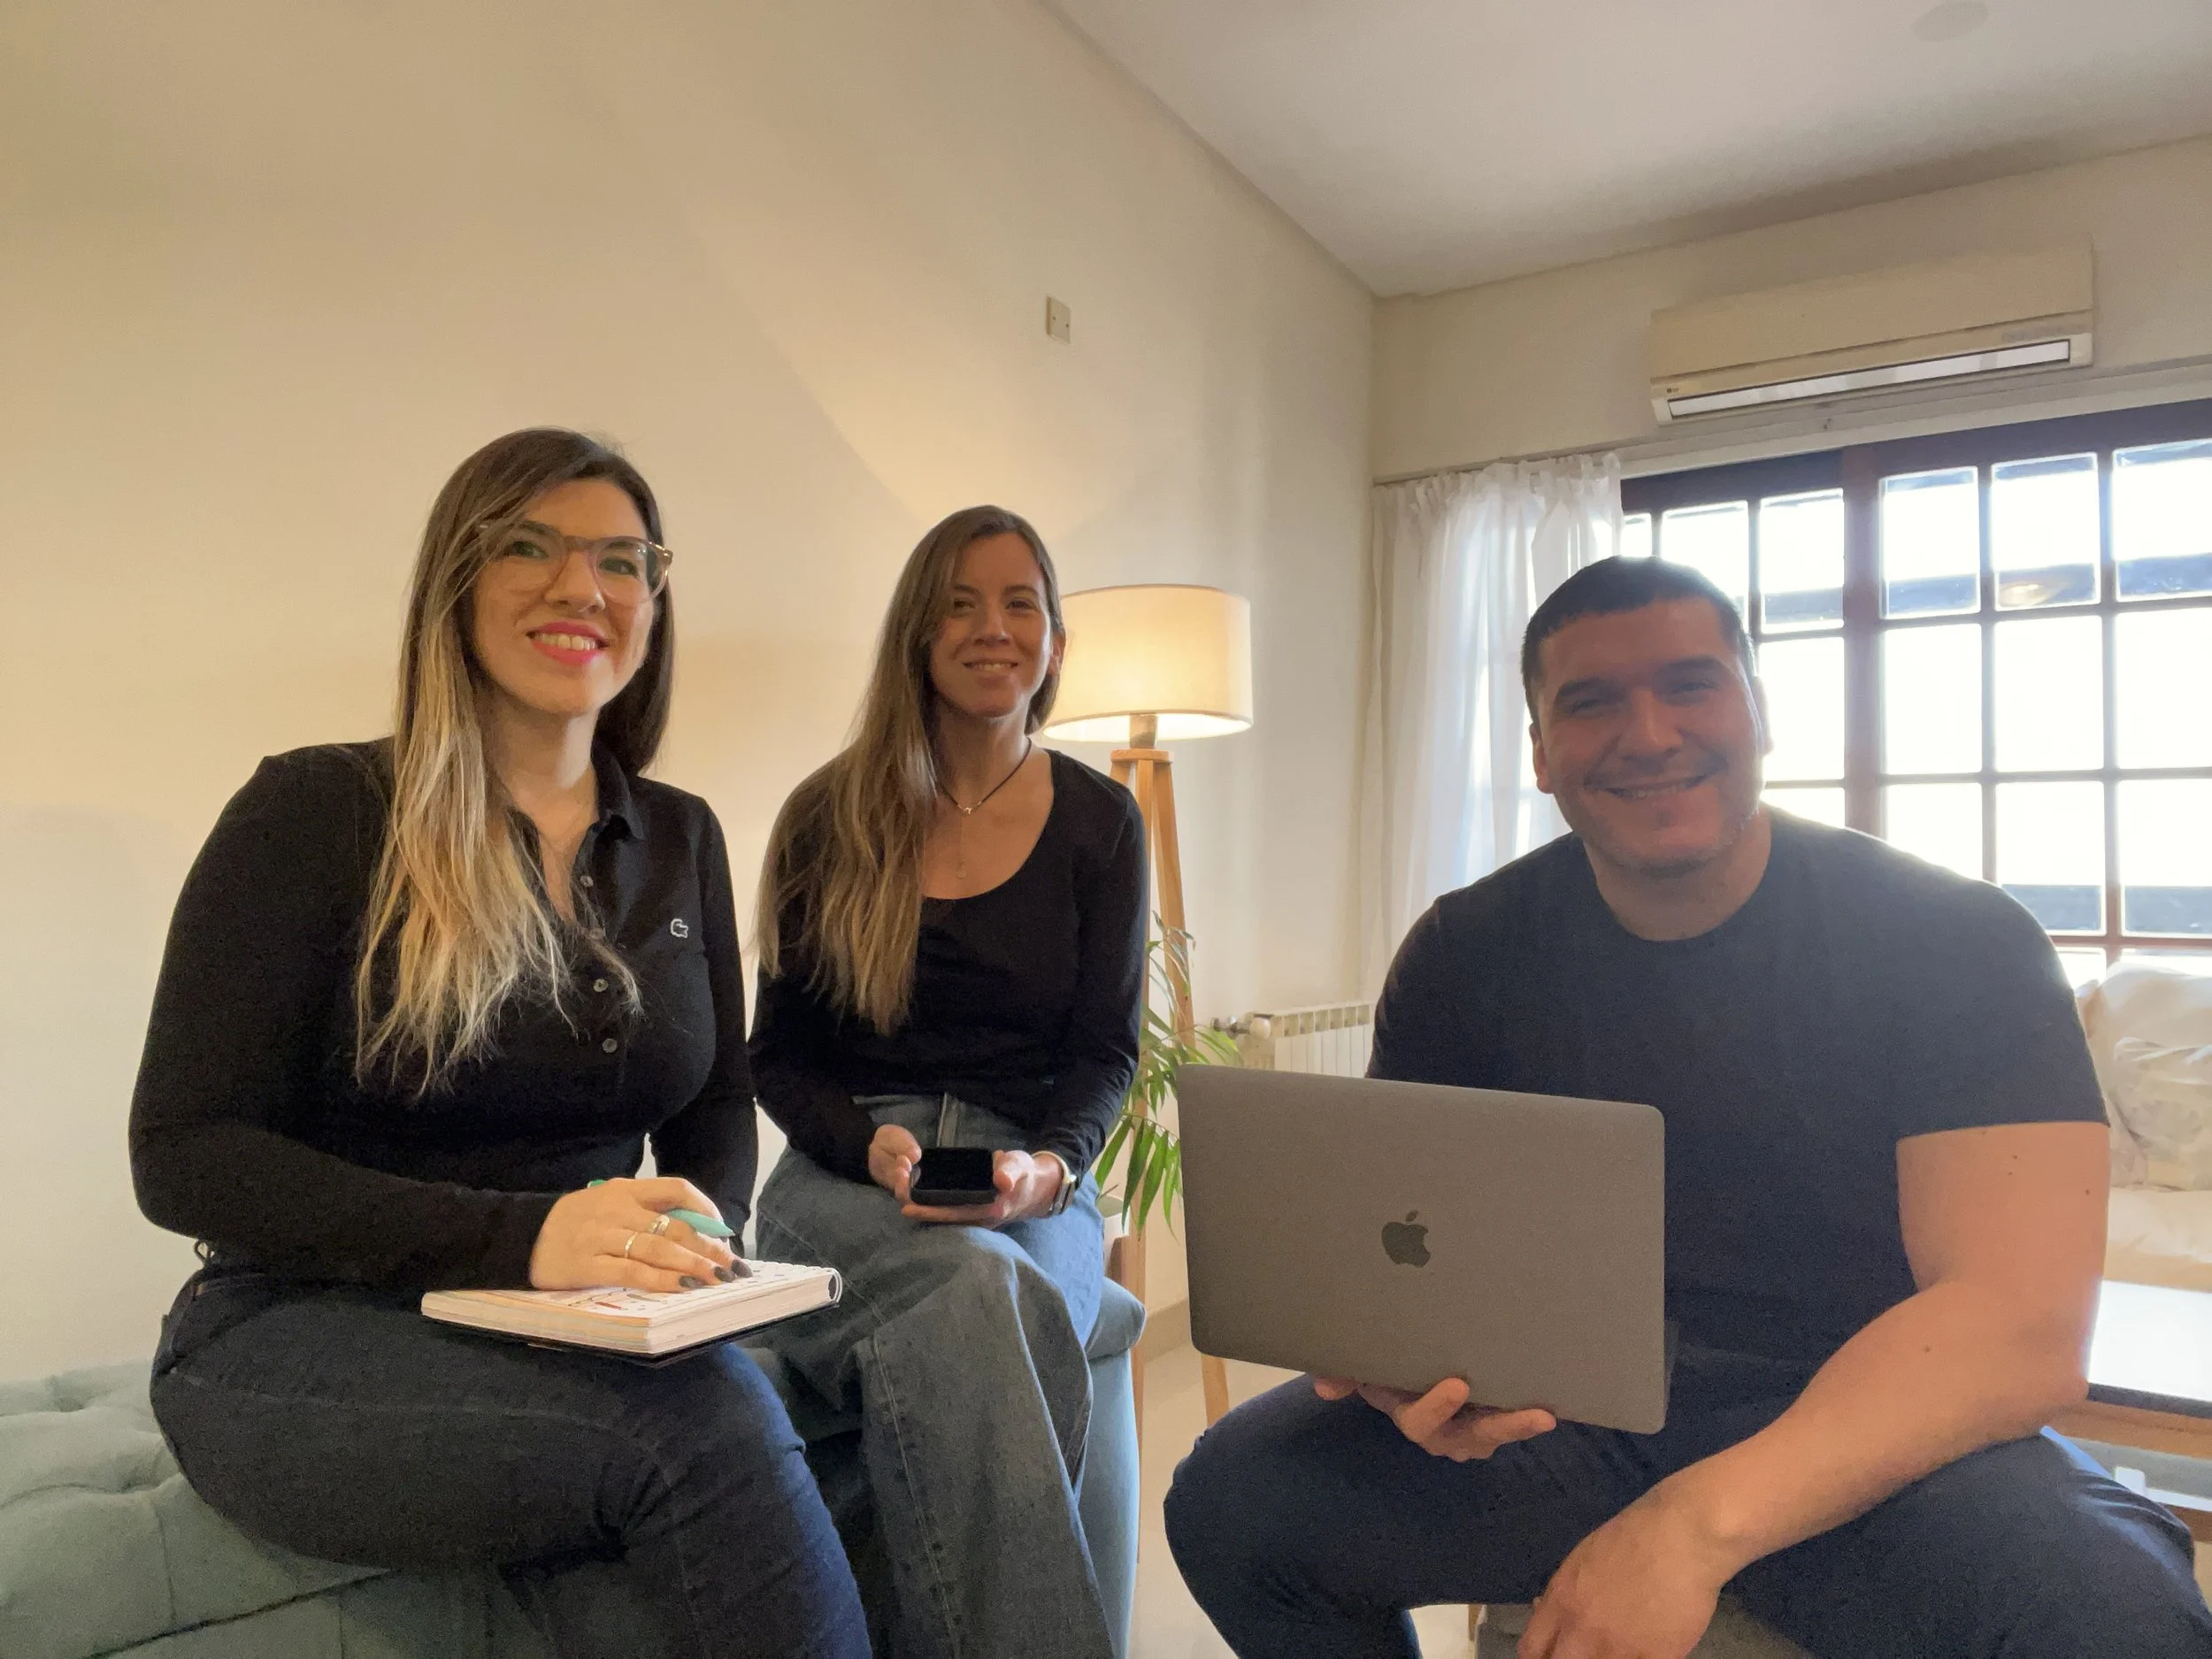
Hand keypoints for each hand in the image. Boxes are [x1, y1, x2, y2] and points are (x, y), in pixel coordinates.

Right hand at [528, 1177, 741, 1292]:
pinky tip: (683, 1288)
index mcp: (624, 1189)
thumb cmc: (573, 1223)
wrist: (520, 1238)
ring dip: (694, 1265)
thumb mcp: (607, 1203)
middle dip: (709, 1247)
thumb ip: (644, 1211)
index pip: (676, 1189)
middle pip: (675, 1226)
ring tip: (718, 1279)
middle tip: (732, 1266)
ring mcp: (602, 1237)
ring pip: (659, 1249)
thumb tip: (693, 1231)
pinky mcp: (588, 1265)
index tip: (723, 1232)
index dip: (705, 1210)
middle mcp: (616, 1209)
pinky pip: (633, 1272)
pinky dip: (661, 1280)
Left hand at [867, 1125, 1063, 1227]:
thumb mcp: (1020, 1166)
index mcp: (989, 1210)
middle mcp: (980, 1219)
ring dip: (926, 1210)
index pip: (953, 1213)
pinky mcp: (975, 1212)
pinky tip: (920, 1200)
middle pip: (945, 1218)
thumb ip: (1010, 1171)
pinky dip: (935, 1207)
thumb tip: (1000, 1180)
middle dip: (921, 1211)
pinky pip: (951, 1213)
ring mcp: (977, 1218)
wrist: (1038, 1187)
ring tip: (903, 1198)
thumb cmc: (1026, 1174)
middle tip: (897, 1199)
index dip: (930, 1212)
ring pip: (946, 1217)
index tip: (906, 1208)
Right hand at [1311, 1374, 1554, 1461]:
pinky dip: (1529, 1412)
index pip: (1422, 1421)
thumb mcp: (1364, 1369)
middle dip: (1505, 1427)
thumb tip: (1322, 1384)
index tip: (1458, 1383)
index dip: (1438, 1407)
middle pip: (1475, 1437)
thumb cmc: (1387, 1369)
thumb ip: (1344, 1374)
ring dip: (1523, 1425)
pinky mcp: (1495, 1419)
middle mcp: (1446, 1433)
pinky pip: (1513, 1421)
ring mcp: (1474, 1431)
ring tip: (1549, 1414)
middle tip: (1536, 1415)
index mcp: (1413, 1417)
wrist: (1407, 1372)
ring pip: (1499, 1432)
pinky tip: (1555, 1396)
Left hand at [1518, 1491, 1736, 1658]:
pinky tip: (1647, 1649)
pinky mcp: (1655, 1657)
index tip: (1552, 1655)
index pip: (1531, 1649)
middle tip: (1585, 1653)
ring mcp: (1619, 1647)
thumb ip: (1563, 1594)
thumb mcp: (1582, 1559)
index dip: (1540, 1658)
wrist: (1681, 1535)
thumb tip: (1541, 1609)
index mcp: (1561, 1601)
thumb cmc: (1632, 1537)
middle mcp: (1583, 1629)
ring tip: (1618, 1647)